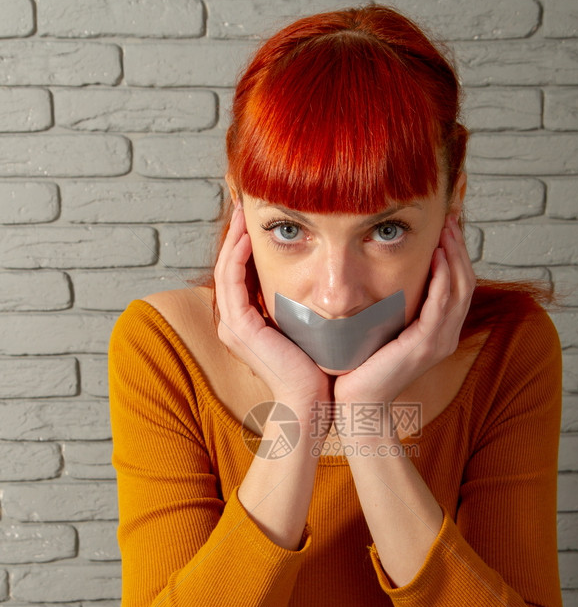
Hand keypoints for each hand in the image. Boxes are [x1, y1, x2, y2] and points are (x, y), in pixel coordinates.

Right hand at [214, 203, 331, 412]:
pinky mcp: (240, 327)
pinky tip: (249, 235)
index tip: (259, 217)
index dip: (244, 244)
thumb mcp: (308, 327)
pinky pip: (232, 281)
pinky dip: (238, 255)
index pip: (239, 274)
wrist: (313, 403)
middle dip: (235, 233)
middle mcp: (233, 323)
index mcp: (246, 324)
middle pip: (228, 266)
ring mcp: (233, 326)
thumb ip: (303, 304)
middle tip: (245, 203)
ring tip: (244, 211)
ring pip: (226, 268)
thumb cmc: (317, 370)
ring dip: (234, 237)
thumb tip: (322, 280)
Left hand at [334, 214, 475, 406]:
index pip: (457, 284)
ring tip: (447, 228)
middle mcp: (446, 335)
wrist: (357, 404)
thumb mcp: (381, 327)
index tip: (445, 225)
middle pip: (465, 281)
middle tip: (451, 216)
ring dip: (455, 255)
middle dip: (459, 247)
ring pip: (459, 288)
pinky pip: (442, 303)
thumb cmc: (362, 367)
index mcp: (439, 331)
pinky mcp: (426, 345)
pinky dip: (443, 276)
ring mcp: (439, 341)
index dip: (456, 253)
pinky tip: (438, 255)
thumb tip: (382, 273)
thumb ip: (392, 304)